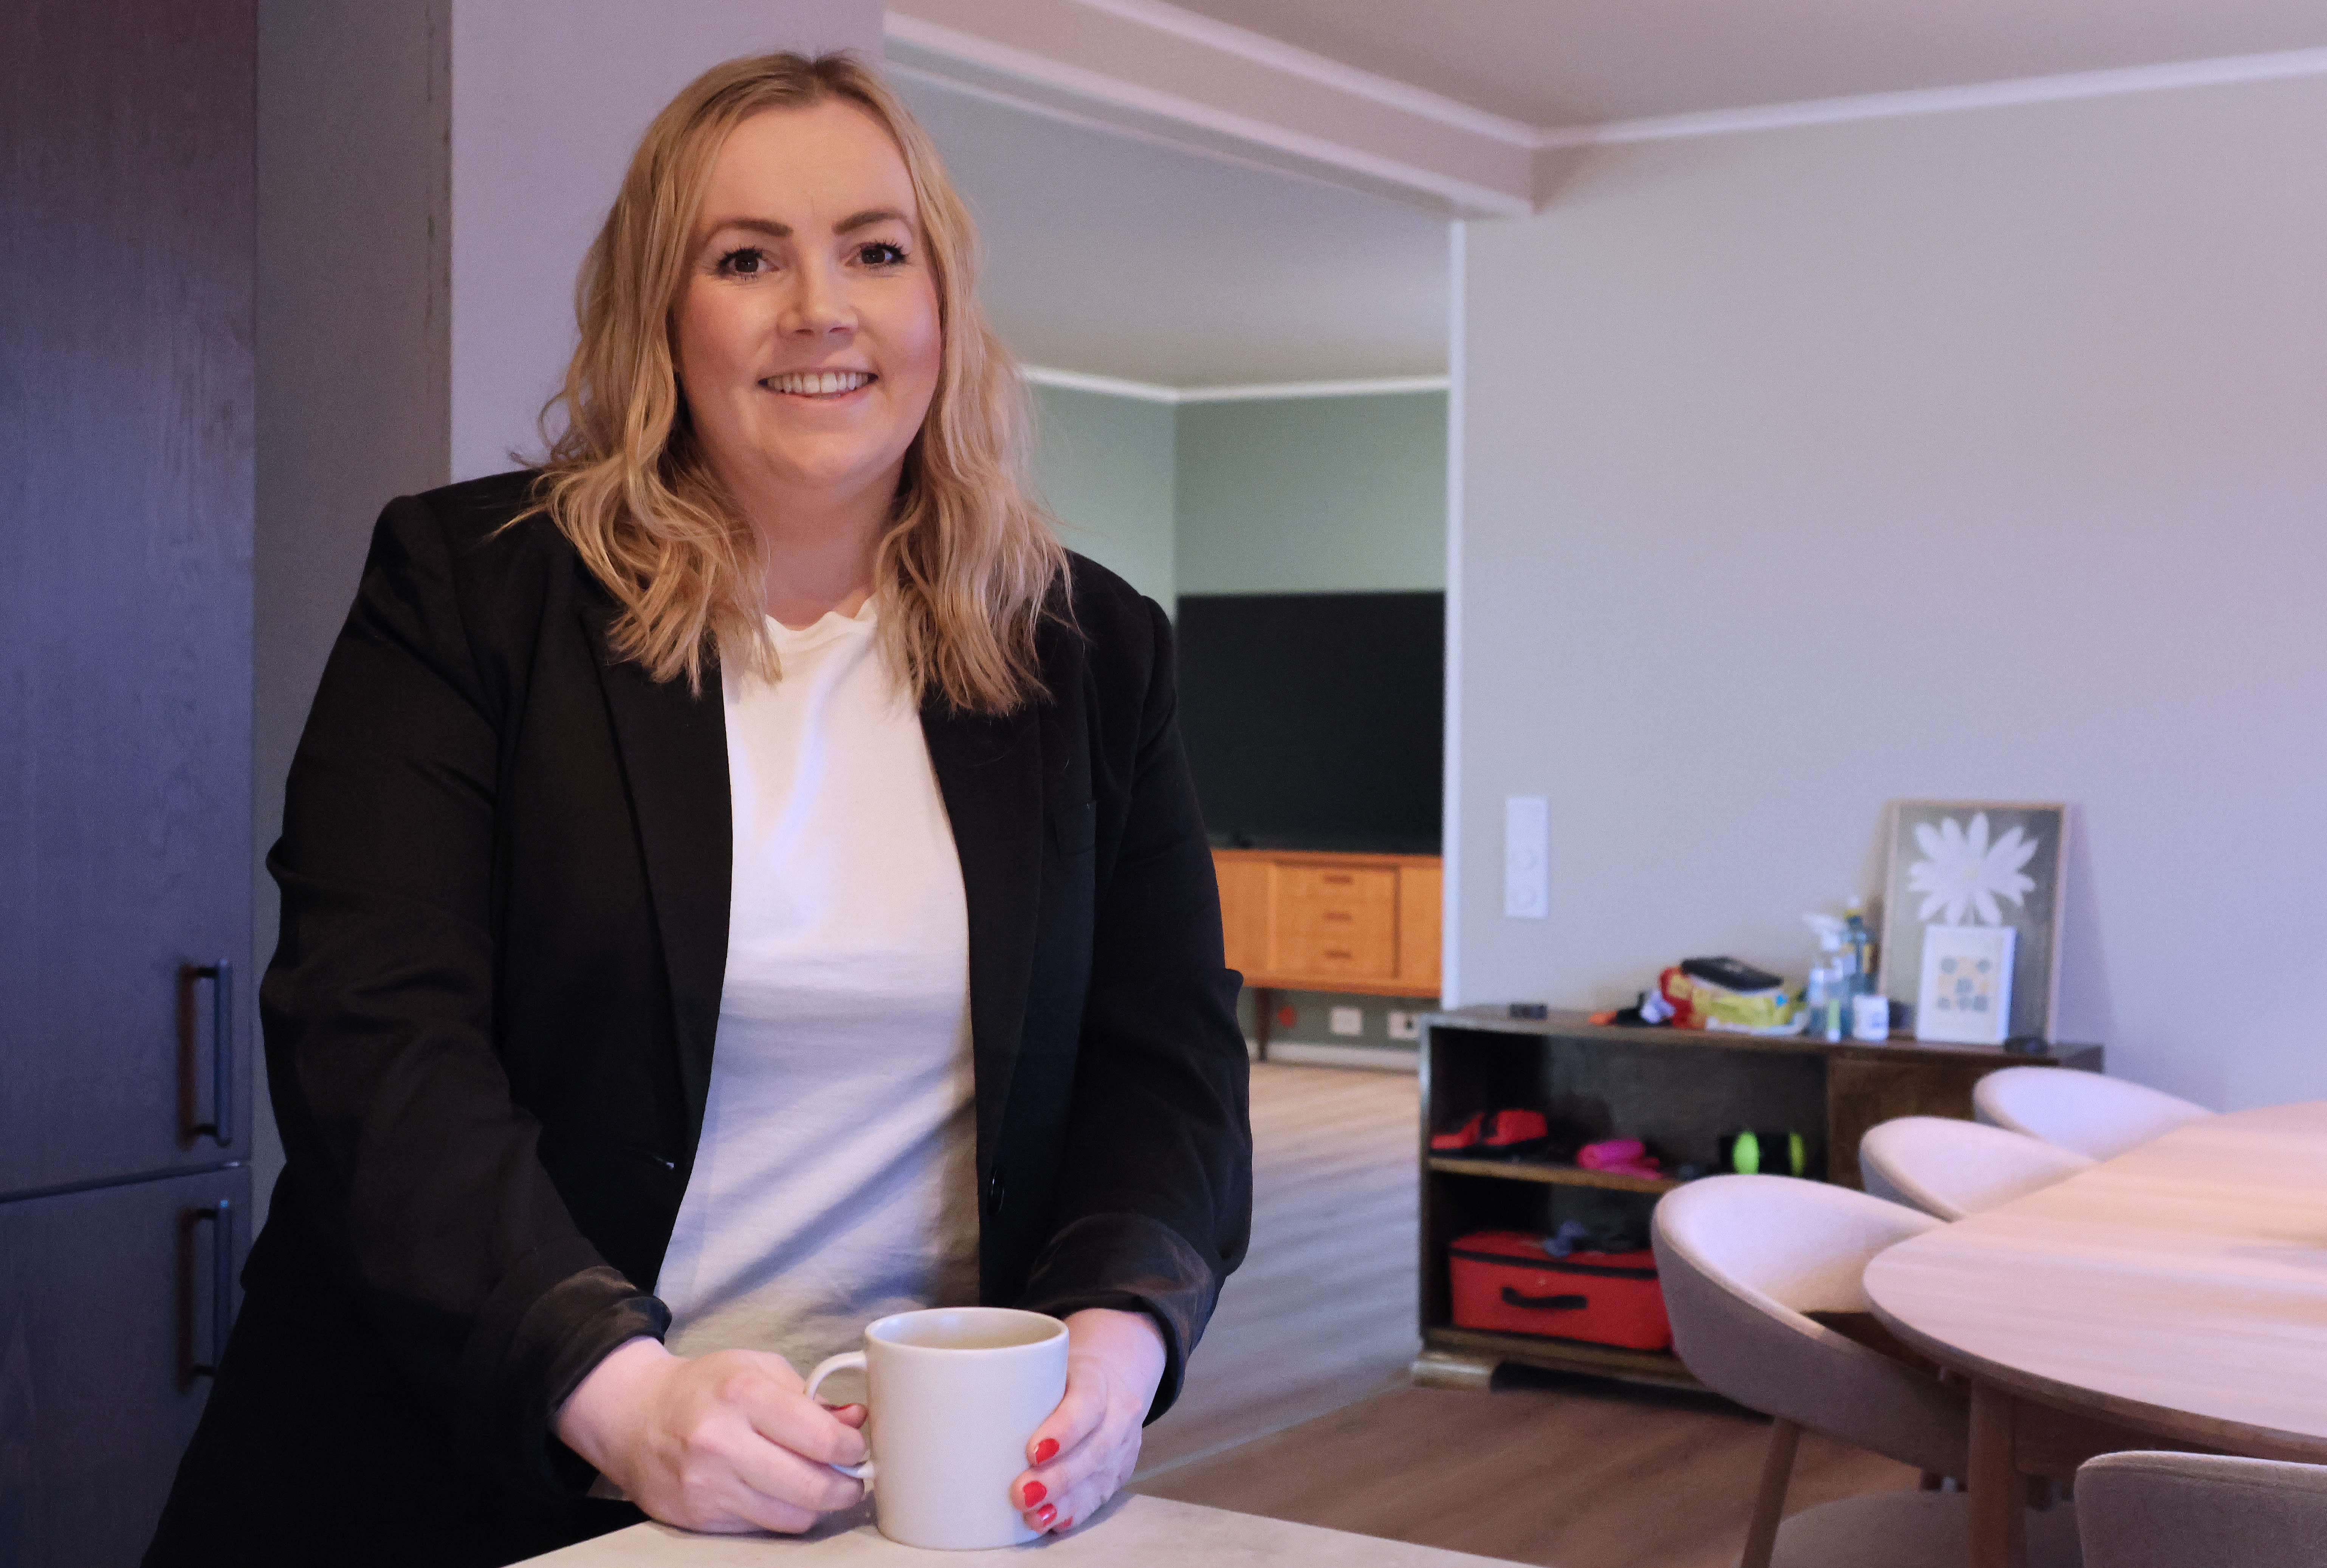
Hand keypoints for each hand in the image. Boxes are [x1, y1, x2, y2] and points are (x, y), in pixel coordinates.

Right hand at [553, 1337, 868, 1533]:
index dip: (851, 1448)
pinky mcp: (697, 1516)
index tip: (856, 1447)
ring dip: (817, 1505)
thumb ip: (811, 1396)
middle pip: (811, 1487)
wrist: (636, 1417)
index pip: (820, 1438)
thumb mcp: (759, 1369)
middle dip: (846, 1486)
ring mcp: (707, 1484)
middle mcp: (722, 1441)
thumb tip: (856, 1420)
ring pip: (791, 1515)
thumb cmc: (704, 1388)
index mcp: (743, 1393)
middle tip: (851, 1478)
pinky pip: (761, 1527)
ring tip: (820, 1485)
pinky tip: (778, 1492)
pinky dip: (780, 1513)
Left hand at [1010, 1308, 1166, 1534]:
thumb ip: (1013, 1379)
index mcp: (1096, 1378)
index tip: (1032, 1451)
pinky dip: (1075, 1512)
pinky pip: (1100, 1496)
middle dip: (1058, 1478)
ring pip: (1099, 1478)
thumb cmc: (1063, 1371)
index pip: (1088, 1403)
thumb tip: (947, 1404)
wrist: (1111, 1373)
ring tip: (1032, 1517)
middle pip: (1095, 1449)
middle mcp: (1117, 1413)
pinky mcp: (1118, 1471)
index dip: (1064, 1430)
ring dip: (1064, 1502)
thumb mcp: (1045, 1362)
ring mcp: (1122, 1446)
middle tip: (1020, 1494)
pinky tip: (1051, 1522)